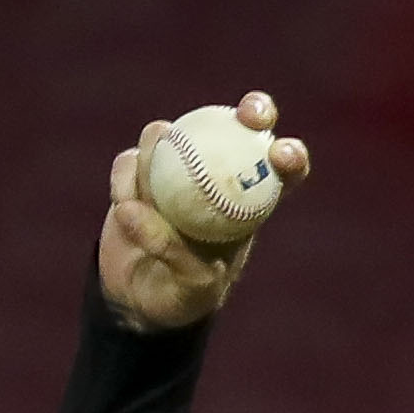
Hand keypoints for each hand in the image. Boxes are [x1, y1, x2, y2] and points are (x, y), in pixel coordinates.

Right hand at [97, 91, 310, 332]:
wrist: (137, 302)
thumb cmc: (181, 299)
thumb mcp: (192, 290)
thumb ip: (176, 255)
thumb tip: (138, 210)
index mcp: (249, 205)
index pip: (282, 171)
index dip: (290, 155)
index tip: (280, 155)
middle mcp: (217, 176)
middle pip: (245, 127)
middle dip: (256, 109)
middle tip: (246, 117)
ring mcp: (175, 168)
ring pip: (175, 134)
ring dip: (159, 150)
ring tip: (143, 194)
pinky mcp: (136, 172)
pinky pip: (130, 161)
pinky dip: (125, 178)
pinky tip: (123, 202)